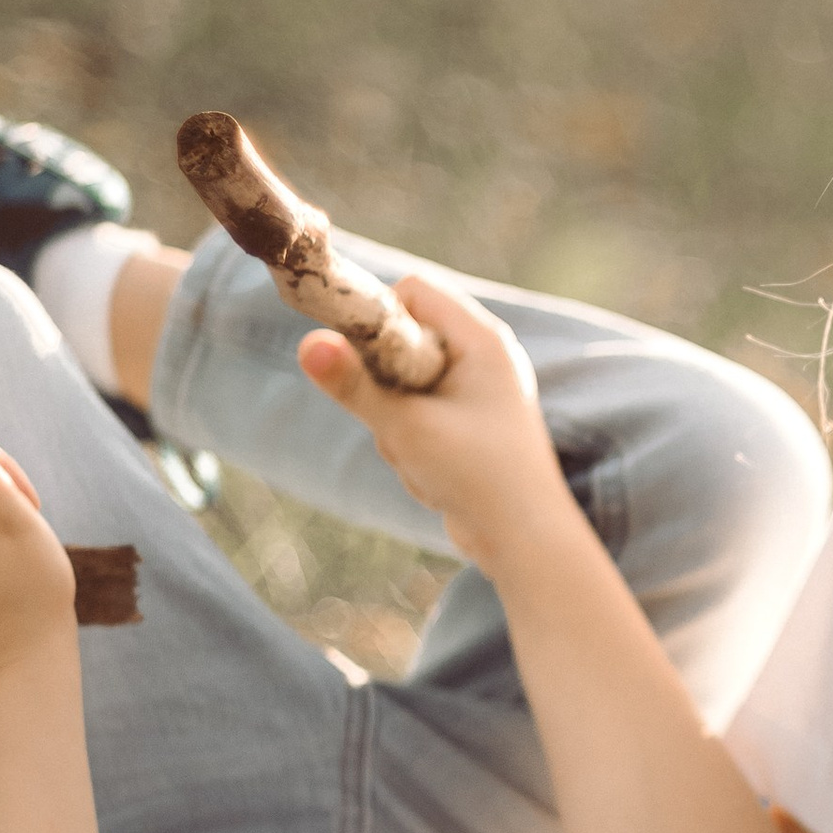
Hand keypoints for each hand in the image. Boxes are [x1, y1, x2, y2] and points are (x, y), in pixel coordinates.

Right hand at [298, 275, 566, 573]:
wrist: (524, 541)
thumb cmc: (475, 477)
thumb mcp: (404, 428)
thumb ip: (354, 386)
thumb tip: (308, 343)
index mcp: (483, 340)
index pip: (414, 292)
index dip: (377, 315)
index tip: (352, 353)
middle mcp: (485, 357)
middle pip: (404, 340)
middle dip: (385, 385)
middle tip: (396, 420)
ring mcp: (478, 392)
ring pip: (404, 386)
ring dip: (396, 426)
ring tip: (423, 458)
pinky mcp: (468, 424)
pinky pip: (418, 416)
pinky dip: (412, 444)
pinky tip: (433, 477)